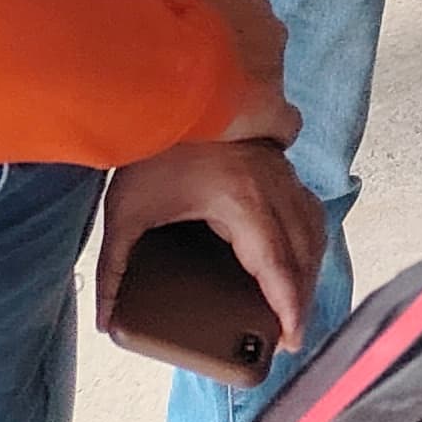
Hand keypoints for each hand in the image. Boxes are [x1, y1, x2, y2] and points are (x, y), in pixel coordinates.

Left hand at [100, 138, 325, 354]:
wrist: (172, 86)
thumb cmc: (152, 145)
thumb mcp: (126, 211)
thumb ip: (115, 269)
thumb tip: (107, 319)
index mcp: (240, 202)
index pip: (277, 265)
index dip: (289, 306)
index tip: (292, 336)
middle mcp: (271, 187)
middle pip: (304, 252)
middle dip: (302, 297)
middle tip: (293, 333)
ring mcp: (280, 172)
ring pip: (313, 228)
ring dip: (311, 267)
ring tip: (297, 301)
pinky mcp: (278, 163)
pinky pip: (308, 207)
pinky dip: (310, 237)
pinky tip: (300, 254)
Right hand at [164, 0, 298, 145]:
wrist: (181, 58)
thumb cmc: (176, 12)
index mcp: (251, 2)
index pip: (248, 14)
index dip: (227, 32)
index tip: (207, 43)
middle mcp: (271, 32)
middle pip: (262, 48)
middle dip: (241, 62)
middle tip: (208, 78)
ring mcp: (276, 72)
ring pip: (270, 83)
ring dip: (250, 95)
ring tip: (220, 111)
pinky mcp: (272, 111)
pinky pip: (283, 124)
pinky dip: (272, 130)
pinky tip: (253, 139)